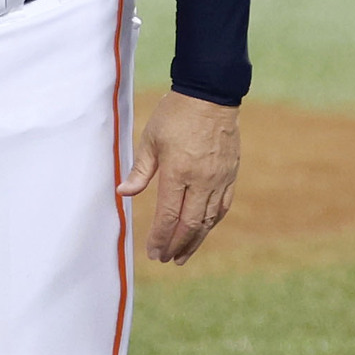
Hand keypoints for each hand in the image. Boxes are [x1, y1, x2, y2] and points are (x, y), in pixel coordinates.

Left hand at [120, 90, 240, 266]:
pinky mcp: (231, 174)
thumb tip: (124, 193)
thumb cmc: (175, 114)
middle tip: (166, 260)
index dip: (160, 238)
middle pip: (190, 224)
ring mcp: (219, 178)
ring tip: (183, 256)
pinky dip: (211, 223)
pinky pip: (223, 206)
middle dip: (177, 246)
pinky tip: (203, 231)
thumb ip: (140, 171)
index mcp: (178, 171)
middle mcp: (202, 179)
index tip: (153, 252)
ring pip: (209, 219)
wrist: (211, 94)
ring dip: (195, 241)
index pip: (169, 215)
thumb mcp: (150, 139)